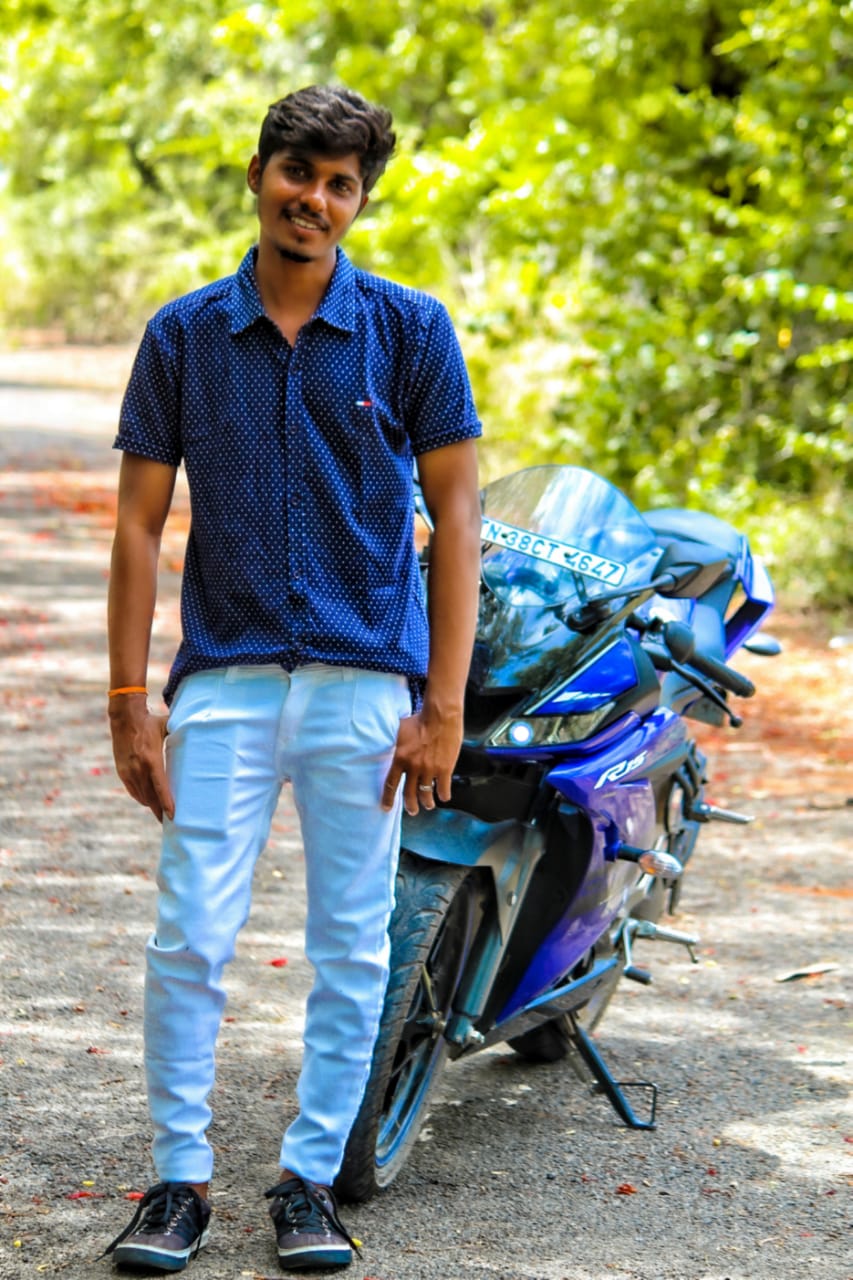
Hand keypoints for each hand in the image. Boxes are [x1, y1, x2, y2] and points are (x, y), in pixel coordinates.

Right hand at [108, 698, 173, 821]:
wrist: (124, 717)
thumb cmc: (150, 722)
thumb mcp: (167, 728)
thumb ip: (181, 736)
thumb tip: (201, 737)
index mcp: (151, 759)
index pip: (160, 787)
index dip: (167, 803)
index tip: (173, 816)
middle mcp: (138, 768)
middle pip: (150, 797)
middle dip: (160, 811)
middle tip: (169, 823)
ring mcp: (128, 771)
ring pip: (141, 796)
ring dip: (151, 806)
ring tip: (161, 814)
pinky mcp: (122, 771)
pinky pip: (133, 791)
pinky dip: (141, 798)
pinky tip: (149, 802)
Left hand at [381, 704, 462, 815]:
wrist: (440, 716)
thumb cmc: (420, 719)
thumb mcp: (399, 731)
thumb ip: (394, 743)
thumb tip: (385, 744)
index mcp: (400, 758)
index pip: (390, 784)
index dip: (388, 799)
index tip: (386, 808)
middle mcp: (413, 767)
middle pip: (409, 794)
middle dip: (410, 806)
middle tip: (412, 811)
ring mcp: (430, 769)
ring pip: (426, 794)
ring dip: (427, 803)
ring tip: (428, 805)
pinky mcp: (445, 769)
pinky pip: (443, 789)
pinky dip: (443, 795)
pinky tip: (444, 796)